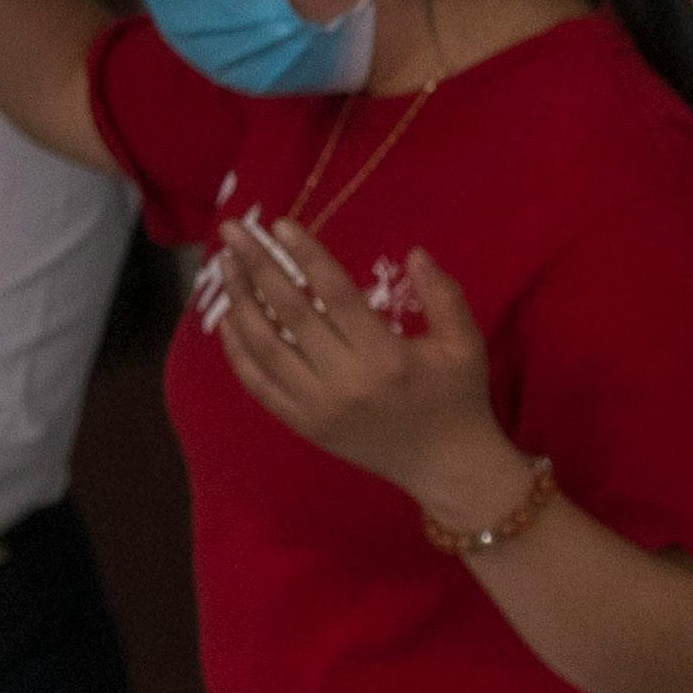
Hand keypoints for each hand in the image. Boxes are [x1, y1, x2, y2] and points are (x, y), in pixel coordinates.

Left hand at [209, 228, 519, 519]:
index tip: (278, 224)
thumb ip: (444, 297)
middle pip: (290, 313)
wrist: (448, 468)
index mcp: (387, 357)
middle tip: (233, 231)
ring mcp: (320, 406)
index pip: (335, 295)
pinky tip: (228, 320)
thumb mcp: (465, 346)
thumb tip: (416, 252)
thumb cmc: (458, 400)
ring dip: (239, 301)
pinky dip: (237, 351)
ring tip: (226, 265)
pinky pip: (259, 384)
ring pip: (265, 346)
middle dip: (257, 266)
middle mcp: (347, 381)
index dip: (305, 256)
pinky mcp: (305, 425)